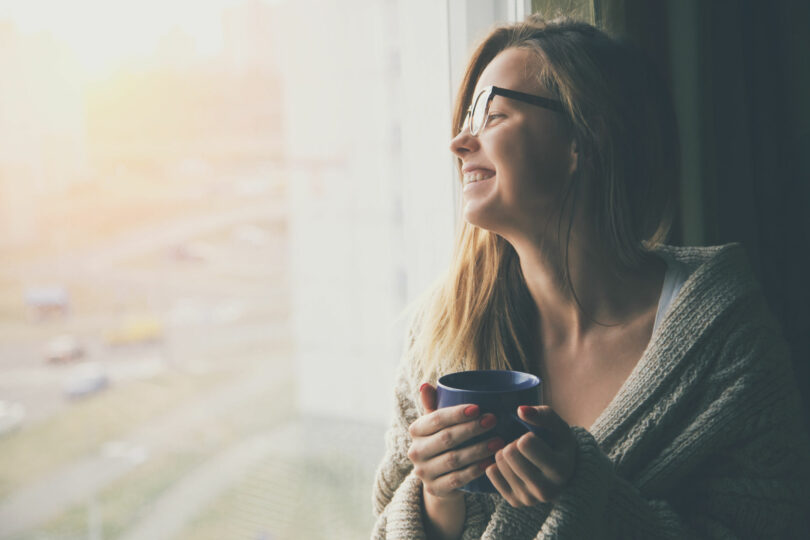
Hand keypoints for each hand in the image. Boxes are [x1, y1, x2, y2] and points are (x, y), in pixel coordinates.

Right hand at [407, 383, 503, 498]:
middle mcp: (415, 451)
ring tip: (498, 441)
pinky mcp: (435, 489)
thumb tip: (425, 385)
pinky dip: (475, 470)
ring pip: (454, 459)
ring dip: (478, 449)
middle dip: (472, 428)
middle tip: (494, 420)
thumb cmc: (442, 442)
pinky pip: (457, 479)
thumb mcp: (437, 423)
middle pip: (447, 438)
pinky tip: (490, 463)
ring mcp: (424, 472)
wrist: (438, 479)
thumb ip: (433, 404)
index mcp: (415, 430)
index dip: (457, 413)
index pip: (436, 419)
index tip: (479, 408)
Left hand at [485, 405, 575, 506]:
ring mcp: (529, 499)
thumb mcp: (557, 426)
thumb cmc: (557, 444)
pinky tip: (511, 466)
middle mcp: (546, 490)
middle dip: (514, 444)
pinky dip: (498, 464)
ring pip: (498, 462)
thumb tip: (520, 410)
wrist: (561, 474)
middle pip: (508, 453)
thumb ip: (543, 414)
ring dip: (506, 453)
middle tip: (524, 448)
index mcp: (560, 470)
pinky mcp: (514, 502)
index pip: (525, 443)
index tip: (536, 440)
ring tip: (520, 456)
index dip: (527, 436)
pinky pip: (491, 472)